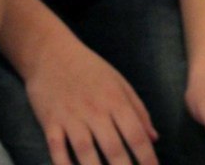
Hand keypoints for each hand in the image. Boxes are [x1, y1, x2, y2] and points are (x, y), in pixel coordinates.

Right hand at [24, 36, 158, 164]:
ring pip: (86, 152)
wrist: (50, 52)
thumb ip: (138, 109)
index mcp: (115, 99)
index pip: (136, 135)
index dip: (148, 160)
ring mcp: (71, 116)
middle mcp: (94, 110)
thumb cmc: (88, 68)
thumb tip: (154, 138)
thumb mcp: (118, 81)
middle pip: (113, 149)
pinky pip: (56, 148)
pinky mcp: (50, 121)